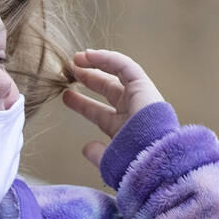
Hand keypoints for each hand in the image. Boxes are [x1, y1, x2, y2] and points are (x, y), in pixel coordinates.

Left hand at [63, 49, 165, 166]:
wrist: (152, 160)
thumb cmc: (132, 163)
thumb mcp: (109, 160)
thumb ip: (98, 154)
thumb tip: (86, 148)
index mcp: (123, 129)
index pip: (99, 112)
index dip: (82, 103)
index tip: (66, 96)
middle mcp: (132, 111)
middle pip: (107, 89)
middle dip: (88, 79)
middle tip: (68, 72)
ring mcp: (139, 98)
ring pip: (115, 74)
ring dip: (95, 65)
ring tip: (75, 60)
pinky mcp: (144, 86)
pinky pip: (125, 66)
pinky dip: (107, 58)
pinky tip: (88, 55)